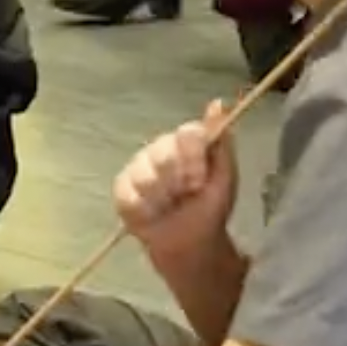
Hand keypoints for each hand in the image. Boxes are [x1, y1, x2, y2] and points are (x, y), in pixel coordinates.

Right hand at [114, 99, 237, 256]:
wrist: (191, 243)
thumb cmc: (209, 207)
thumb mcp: (225, 176)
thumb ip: (221, 142)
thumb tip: (217, 103)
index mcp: (185, 142)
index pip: (187, 133)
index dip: (193, 158)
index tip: (200, 180)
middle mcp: (158, 149)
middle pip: (163, 154)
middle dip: (178, 182)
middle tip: (187, 195)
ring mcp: (136, 167)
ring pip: (145, 176)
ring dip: (162, 199)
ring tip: (170, 207)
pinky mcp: (121, 189)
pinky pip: (129, 194)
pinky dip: (145, 209)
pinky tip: (154, 215)